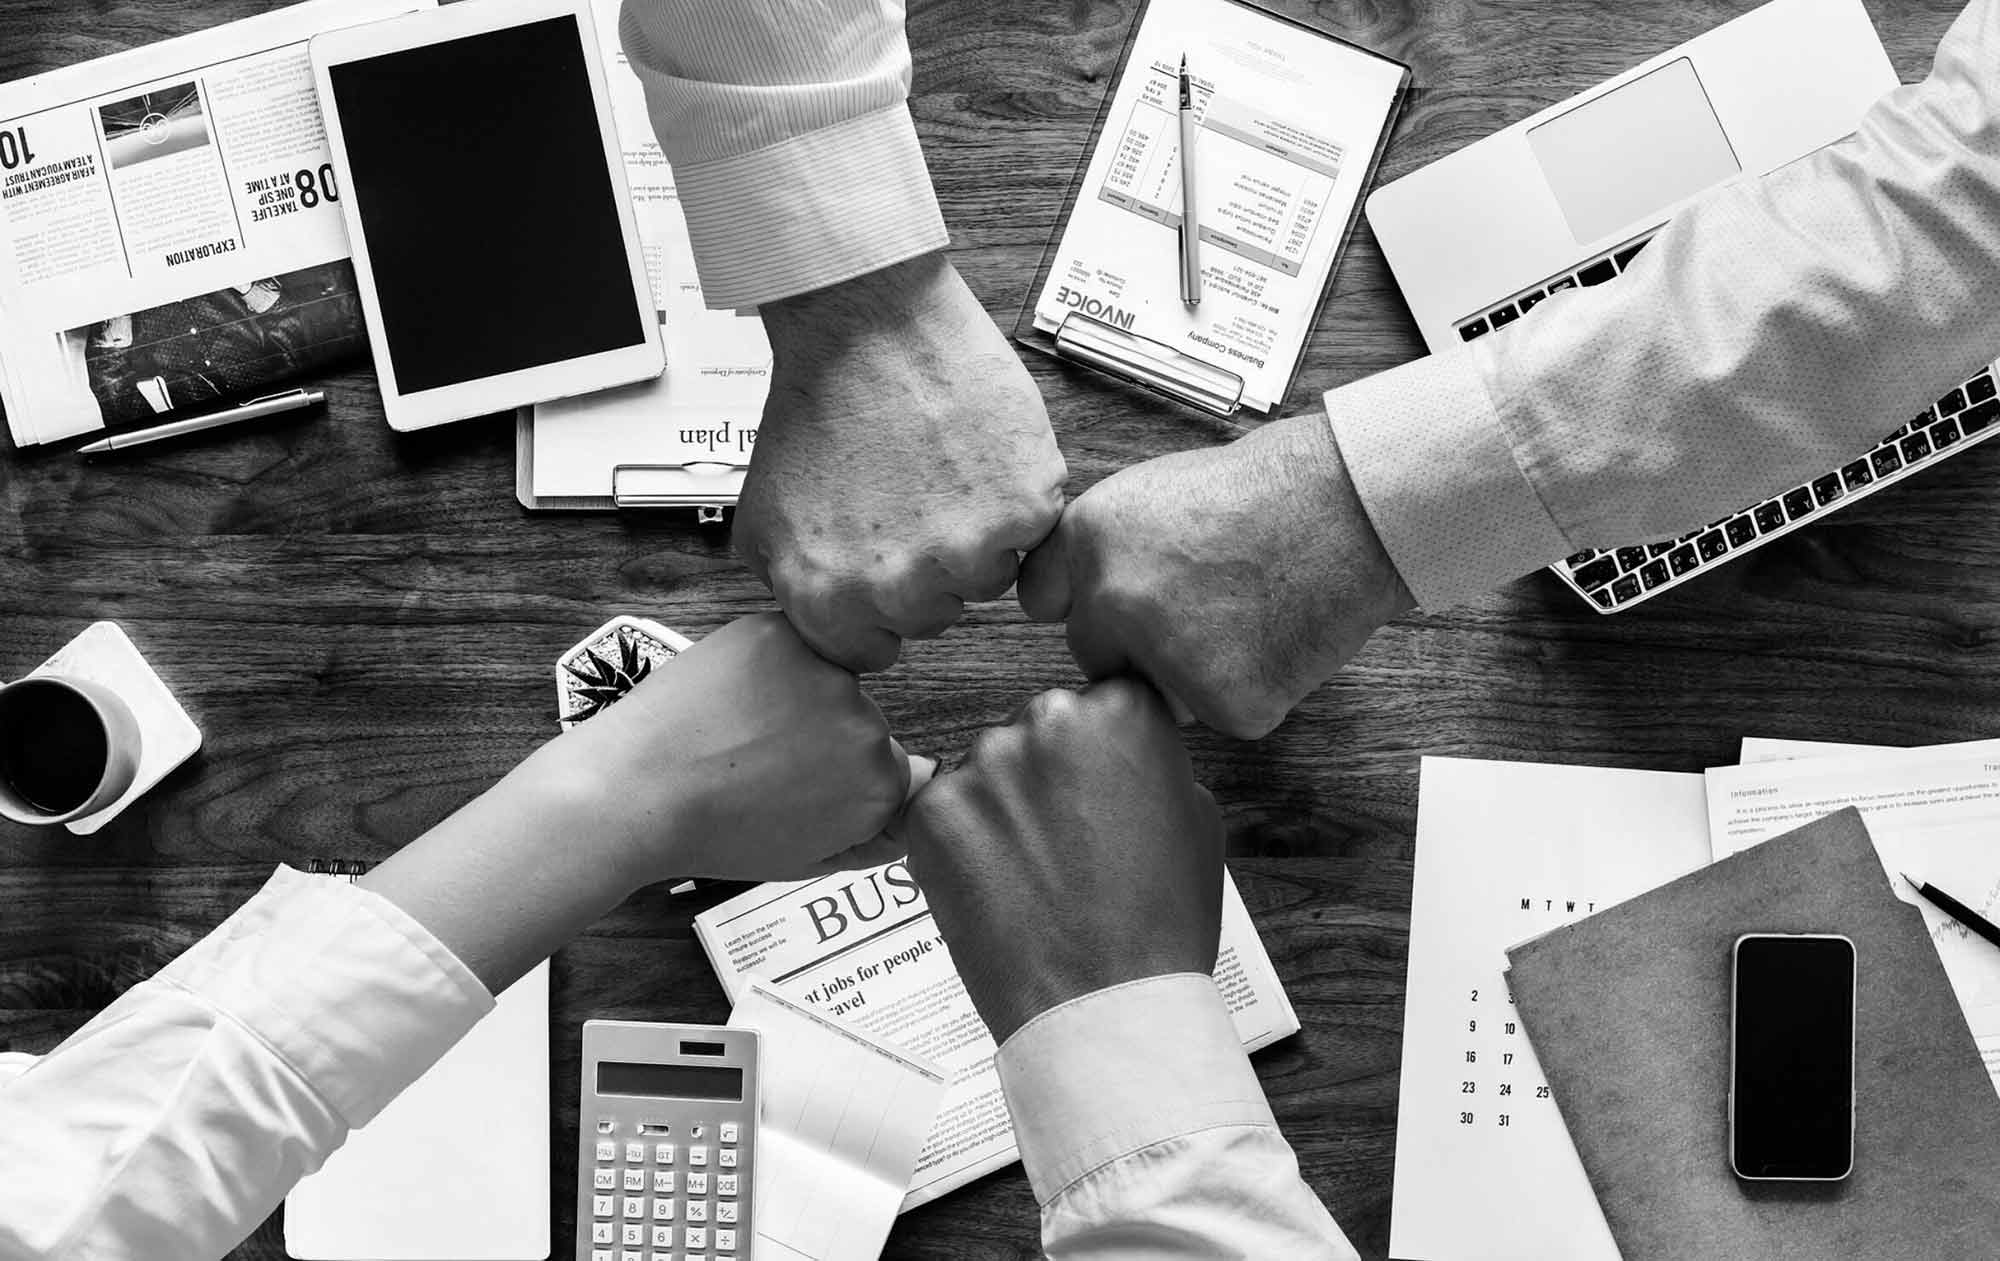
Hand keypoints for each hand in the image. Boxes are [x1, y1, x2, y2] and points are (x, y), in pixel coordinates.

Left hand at [539, 614, 919, 885]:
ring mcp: (826, 676)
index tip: (802, 786)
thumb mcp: (803, 860)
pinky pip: (793, 643)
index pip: (891, 768)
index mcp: (878, 788)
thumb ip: (873, 836)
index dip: (841, 778)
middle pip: (862, 720)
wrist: (636, 792)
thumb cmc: (709, 832)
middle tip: (762, 761)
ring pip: (828, 678)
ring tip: (740, 729)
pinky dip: (766, 663)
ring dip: (797, 693)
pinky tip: (730, 697)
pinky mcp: (784, 636)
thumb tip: (913, 803)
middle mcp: (868, 728)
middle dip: (823, 734)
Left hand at [740, 252, 1067, 671]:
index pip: (871, 653)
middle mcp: (897, 589)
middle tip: (909, 500)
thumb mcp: (763, 518)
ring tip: (941, 473)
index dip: (877, 607)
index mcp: (828, 601)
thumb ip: (793, 591)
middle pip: (933, 618)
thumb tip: (825, 629)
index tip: (881, 564)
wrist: (867, 325)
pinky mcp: (1023, 511)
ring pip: (987, 580)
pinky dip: (1014, 500)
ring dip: (974, 538)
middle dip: (924, 570)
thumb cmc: (816, 407)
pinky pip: (1032, 535)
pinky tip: (975, 457)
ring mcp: (966, 553)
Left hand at [894, 679, 1222, 1043]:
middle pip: (1039, 729)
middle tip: (1066, 843)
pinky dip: (959, 844)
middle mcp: (1048, 718)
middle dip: (1047, 775)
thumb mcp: (1198, 819)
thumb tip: (1120, 754)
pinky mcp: (931, 809)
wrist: (1104, 1008)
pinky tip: (994, 888)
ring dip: (1001, 808)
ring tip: (1031, 875)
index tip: (1101, 791)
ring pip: (987, 770)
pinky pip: (942, 811)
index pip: (1102, 703)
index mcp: (1121, 710)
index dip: (1100, 753)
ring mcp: (983, 763)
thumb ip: (1152, 764)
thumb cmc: (1161, 923)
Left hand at [1017, 413, 1414, 738]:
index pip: (1041, 601)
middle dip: (1137, 646)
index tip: (1114, 602)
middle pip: (1097, 656)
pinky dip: (1253, 689)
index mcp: (1088, 537)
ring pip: (1159, 693)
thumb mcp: (1156, 493)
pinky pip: (1224, 713)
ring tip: (1250, 613)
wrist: (1353, 508)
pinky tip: (1281, 637)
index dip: (1085, 601)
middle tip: (1208, 607)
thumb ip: (1106, 550)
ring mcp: (1164, 656)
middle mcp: (1112, 599)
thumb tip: (1076, 600)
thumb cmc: (1268, 492)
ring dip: (1193, 674)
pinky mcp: (1223, 702)